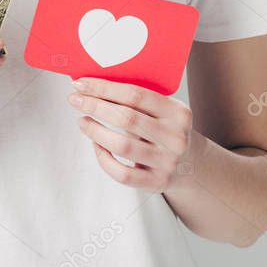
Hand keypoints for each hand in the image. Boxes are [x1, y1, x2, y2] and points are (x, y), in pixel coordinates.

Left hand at [67, 78, 192, 192]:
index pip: (136, 95)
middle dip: (94, 106)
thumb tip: (94, 85)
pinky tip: (96, 145)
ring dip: (95, 131)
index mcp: (178, 113)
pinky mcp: (156, 182)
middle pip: (126, 118)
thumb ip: (139, 100)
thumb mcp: (165, 110)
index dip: (105, 88)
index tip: (82, 83)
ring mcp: (167, 162)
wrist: (191, 165)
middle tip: (75, 100)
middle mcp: (175, 138)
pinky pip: (122, 174)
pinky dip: (104, 158)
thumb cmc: (167, 130)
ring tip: (82, 121)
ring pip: (122, 146)